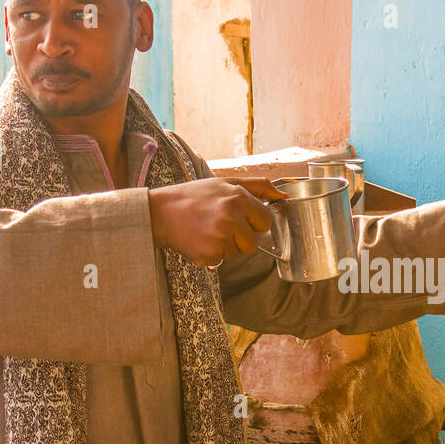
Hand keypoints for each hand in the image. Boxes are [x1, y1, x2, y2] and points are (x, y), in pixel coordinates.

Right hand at [148, 177, 285, 265]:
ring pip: (238, 253)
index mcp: (238, 197)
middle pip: (253, 242)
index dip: (253, 222)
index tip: (238, 218)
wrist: (160, 212)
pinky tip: (199, 240)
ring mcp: (221, 237)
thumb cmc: (194, 197)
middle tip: (219, 226)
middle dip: (240, 238)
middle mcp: (232, 217)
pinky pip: (221, 260)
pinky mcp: (210, 254)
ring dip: (226, 247)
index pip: (265, 221)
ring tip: (208, 232)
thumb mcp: (225, 182)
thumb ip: (258, 187)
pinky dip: (211, 255)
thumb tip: (284, 196)